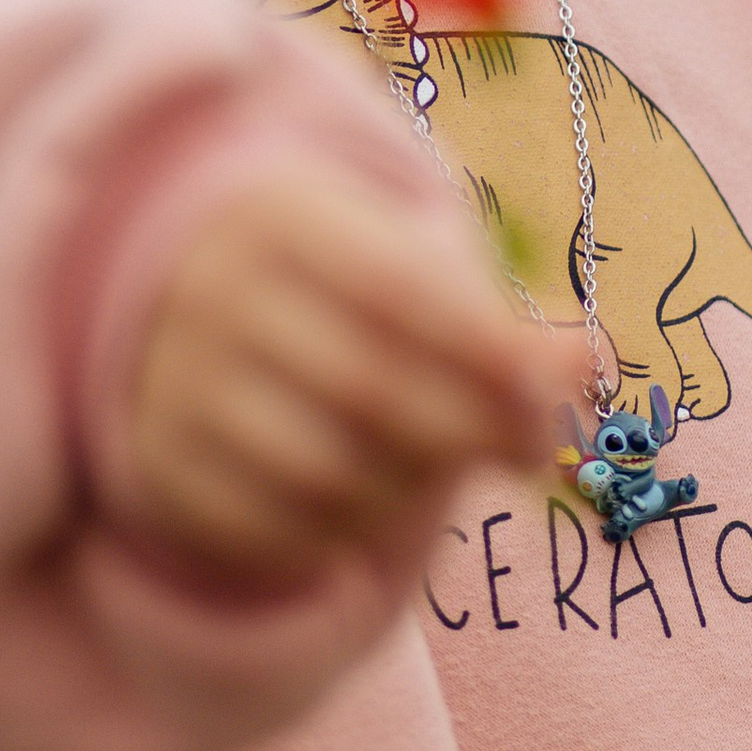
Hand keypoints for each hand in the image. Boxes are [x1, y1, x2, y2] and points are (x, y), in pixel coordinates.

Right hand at [123, 164, 556, 582]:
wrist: (173, 303)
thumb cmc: (331, 281)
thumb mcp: (402, 263)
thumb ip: (496, 317)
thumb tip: (592, 365)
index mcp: (278, 215)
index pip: (405, 290)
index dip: (493, 355)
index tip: (552, 402)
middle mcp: (211, 291)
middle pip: (372, 388)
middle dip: (471, 433)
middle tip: (528, 454)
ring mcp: (174, 382)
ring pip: (326, 472)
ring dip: (414, 492)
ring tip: (445, 473)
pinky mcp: (159, 465)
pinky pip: (273, 529)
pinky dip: (342, 535)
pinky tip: (372, 506)